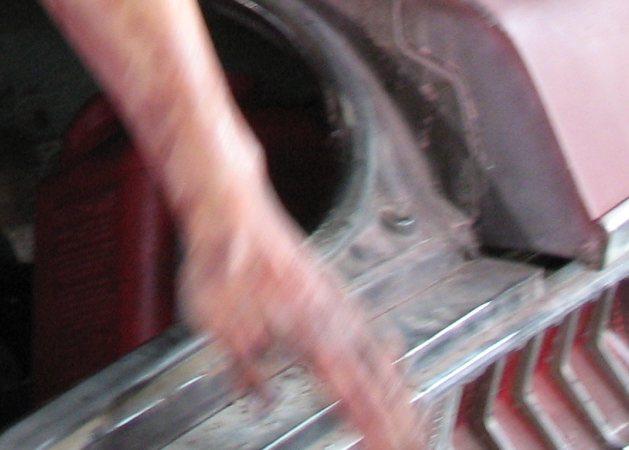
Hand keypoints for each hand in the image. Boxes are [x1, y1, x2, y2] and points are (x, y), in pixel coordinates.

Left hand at [178, 187, 422, 449]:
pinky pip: (365, 324)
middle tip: (413, 443)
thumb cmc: (220, 255)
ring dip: (397, 389)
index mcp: (307, 328)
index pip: (350, 389)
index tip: (387, 446)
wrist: (229, 203)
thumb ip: (243, 366)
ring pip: (377, 353)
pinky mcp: (326, 285)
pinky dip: (384, 348)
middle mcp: (329, 315)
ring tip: (413, 417)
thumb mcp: (215, 320)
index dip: (371, 422)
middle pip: (375, 377)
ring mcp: (332, 298)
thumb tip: (261, 399)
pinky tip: (391, 354)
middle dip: (397, 416)